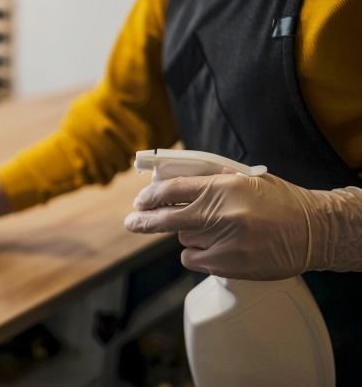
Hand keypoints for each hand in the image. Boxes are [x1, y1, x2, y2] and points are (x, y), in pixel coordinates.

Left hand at [124, 173, 361, 279]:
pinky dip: (198, 254)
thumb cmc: (278, 201)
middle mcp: (221, 213)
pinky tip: (218, 247)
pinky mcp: (228, 264)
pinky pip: (193, 259)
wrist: (313, 231)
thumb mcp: (244, 179)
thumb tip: (169, 180)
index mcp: (224, 187)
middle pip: (167, 218)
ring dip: (189, 235)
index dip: (151, 196)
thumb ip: (208, 179)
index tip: (140, 201)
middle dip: (144, 221)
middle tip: (131, 222)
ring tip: (217, 231)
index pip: (173, 189)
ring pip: (184, 239)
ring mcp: (224, 241)